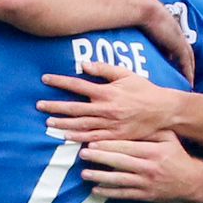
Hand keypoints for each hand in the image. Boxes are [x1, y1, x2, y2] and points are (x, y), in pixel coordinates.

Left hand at [38, 61, 178, 142]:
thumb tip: (84, 65)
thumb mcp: (127, 74)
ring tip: (48, 122)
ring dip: (62, 123)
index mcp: (107, 91)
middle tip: (39, 105)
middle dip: (55, 106)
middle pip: (74, 107)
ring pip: (80, 124)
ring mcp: (109, 124)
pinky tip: (66, 137)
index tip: (45, 79)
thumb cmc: (144, 90)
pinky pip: (93, 138)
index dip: (60, 81)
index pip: (77, 85)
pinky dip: (78, 137)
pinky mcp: (115, 136)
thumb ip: (105, 69)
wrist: (163, 111)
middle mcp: (105, 108)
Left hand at [77, 132, 202, 202]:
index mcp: (154, 151)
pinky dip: (110, 193)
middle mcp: (149, 167)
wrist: (192, 181)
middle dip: (100, 158)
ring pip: (119, 179)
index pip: (126, 146)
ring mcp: (147, 183)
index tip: (92, 142)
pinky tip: (96, 190)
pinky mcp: (146, 195)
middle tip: (83, 154)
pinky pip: (125, 194)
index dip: (108, 144)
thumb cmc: (177, 156)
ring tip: (84, 173)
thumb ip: (151, 131)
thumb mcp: (169, 139)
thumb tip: (131, 123)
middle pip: (120, 161)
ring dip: (100, 176)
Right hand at [141, 2, 195, 79]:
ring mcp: (179, 39)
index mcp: (169, 30)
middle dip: (188, 65)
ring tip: (189, 82)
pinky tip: (189, 81)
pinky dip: (188, 72)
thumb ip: (145, 37)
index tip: (176, 67)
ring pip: (189, 59)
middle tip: (187, 77)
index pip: (178, 46)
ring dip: (190, 70)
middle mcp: (177, 34)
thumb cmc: (140, 14)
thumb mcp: (143, 28)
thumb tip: (139, 48)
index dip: (178, 57)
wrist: (145, 9)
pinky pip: (186, 62)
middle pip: (187, 53)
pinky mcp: (178, 45)